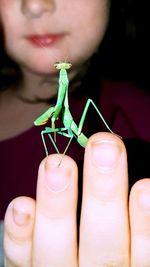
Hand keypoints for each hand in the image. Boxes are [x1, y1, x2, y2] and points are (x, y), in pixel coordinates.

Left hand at [3, 132, 149, 265]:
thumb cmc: (111, 259)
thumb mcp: (131, 252)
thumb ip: (137, 225)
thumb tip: (143, 183)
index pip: (142, 252)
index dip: (144, 223)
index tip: (144, 186)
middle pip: (102, 244)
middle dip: (102, 194)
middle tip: (103, 148)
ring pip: (56, 250)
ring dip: (57, 206)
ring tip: (56, 166)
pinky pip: (21, 260)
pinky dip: (20, 235)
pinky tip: (21, 205)